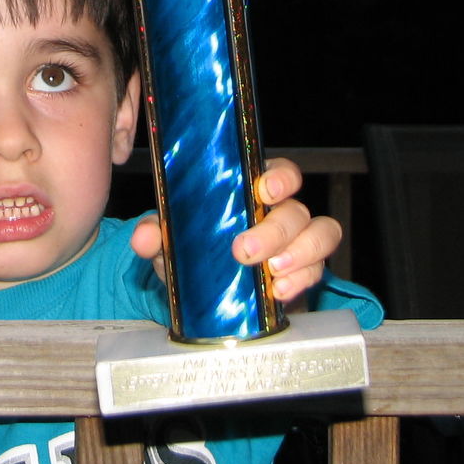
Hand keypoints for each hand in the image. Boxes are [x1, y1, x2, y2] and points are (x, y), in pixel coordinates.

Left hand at [129, 158, 341, 302]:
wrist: (207, 291)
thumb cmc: (196, 249)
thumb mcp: (171, 241)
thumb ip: (155, 234)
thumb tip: (144, 237)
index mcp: (253, 190)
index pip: (281, 172)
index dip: (281, 178)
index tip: (265, 190)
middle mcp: (281, 210)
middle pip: (296, 210)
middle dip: (274, 230)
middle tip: (245, 250)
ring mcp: (298, 240)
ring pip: (320, 234)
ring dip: (300, 254)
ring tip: (272, 273)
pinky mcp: (305, 270)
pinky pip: (317, 269)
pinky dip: (301, 280)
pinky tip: (279, 292)